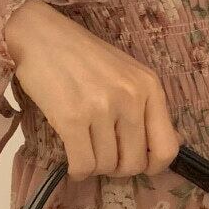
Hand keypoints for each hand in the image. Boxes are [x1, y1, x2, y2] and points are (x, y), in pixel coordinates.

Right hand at [3, 0, 181, 180]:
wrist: (41, 36)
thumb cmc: (84, 56)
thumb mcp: (127, 74)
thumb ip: (145, 108)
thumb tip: (159, 153)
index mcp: (150, 87)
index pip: (167, 147)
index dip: (154, 166)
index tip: (140, 164)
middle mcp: (131, 97)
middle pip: (134, 162)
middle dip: (118, 169)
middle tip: (104, 157)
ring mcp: (101, 108)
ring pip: (106, 166)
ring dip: (95, 167)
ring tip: (86, 152)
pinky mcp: (71, 119)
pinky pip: (83, 165)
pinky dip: (78, 171)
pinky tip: (73, 164)